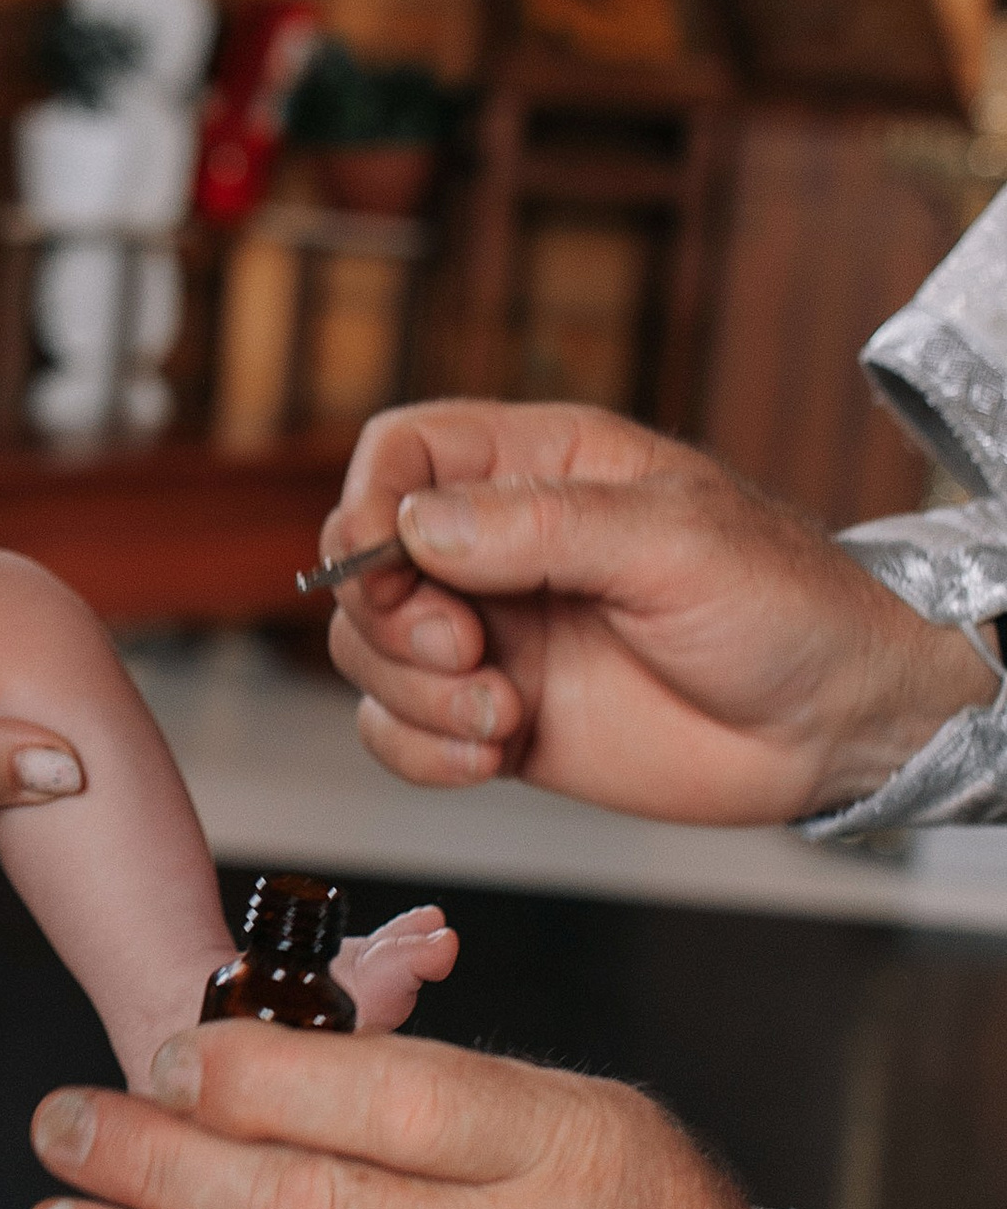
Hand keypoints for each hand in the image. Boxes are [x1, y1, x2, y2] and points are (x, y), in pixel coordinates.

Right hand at [321, 400, 992, 823]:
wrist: (840, 724)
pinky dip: (421, 752)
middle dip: (390, 617)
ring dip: (413, 694)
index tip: (384, 558)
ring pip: (372, 653)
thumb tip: (417, 525)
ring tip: (503, 716)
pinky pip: (401, 732)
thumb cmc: (786, 606)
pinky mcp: (501, 716)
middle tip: (466, 651)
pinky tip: (492, 756)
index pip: (404, 452)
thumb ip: (542, 528)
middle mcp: (503, 548)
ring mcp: (498, 635)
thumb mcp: (674, 543)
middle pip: (367, 562)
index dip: (369, 500)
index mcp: (544, 469)